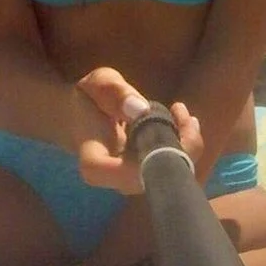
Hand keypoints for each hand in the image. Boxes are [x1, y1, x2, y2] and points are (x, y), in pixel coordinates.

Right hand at [75, 66, 202, 194]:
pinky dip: (184, 145)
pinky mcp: (144, 177)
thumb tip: (140, 109)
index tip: (169, 117)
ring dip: (186, 144)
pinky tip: (181, 119)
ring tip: (180, 110)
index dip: (158, 155)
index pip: (126, 175)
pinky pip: (172, 168)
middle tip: (180, 109)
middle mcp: (114, 180)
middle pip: (155, 177)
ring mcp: (132, 182)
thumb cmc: (88, 98)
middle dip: (180, 145)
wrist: (79, 116)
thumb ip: (115, 92)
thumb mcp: (99, 83)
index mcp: (95, 162)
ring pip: (169, 175)